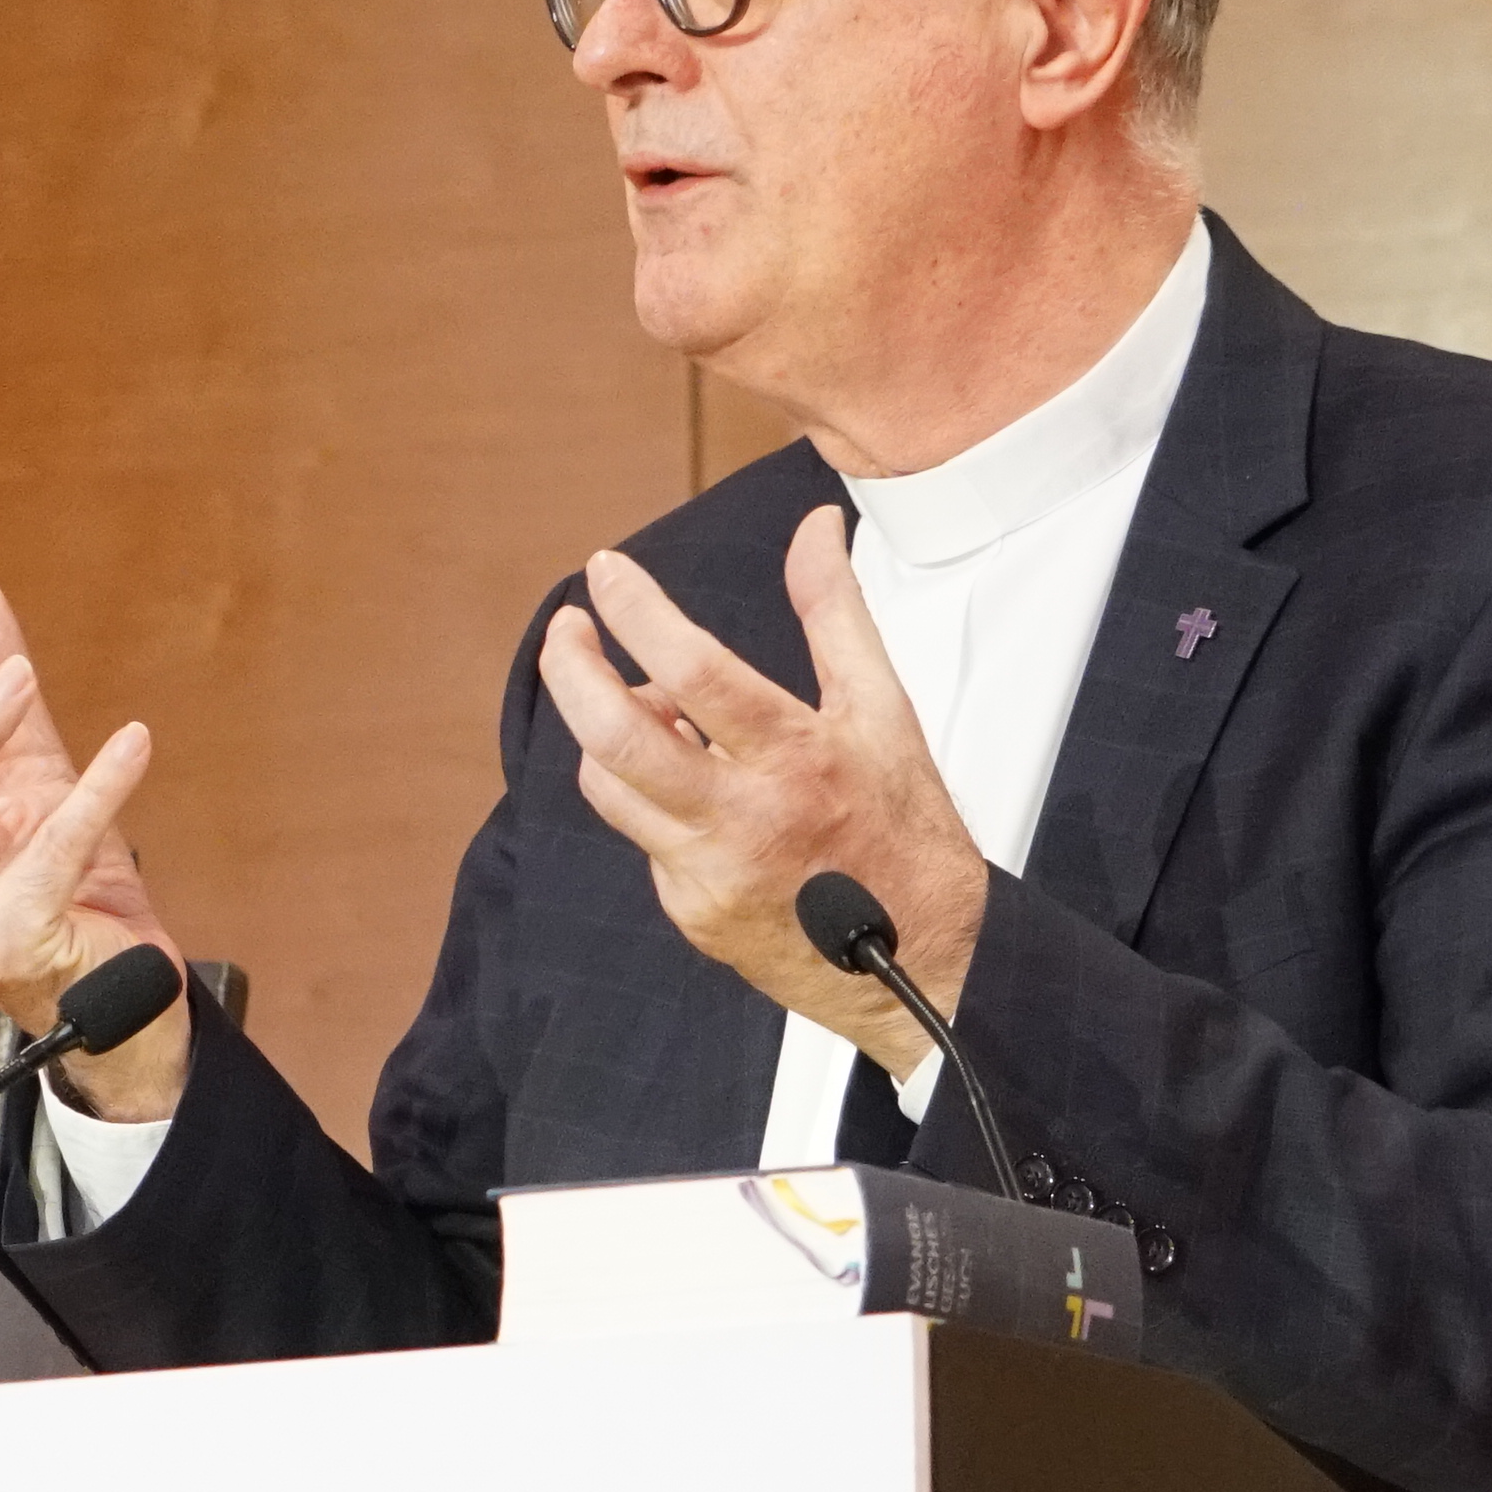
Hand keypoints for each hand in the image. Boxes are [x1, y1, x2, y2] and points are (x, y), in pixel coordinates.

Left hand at [534, 508, 988, 1067]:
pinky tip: (696, 790)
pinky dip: (653, 797)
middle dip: (571, 672)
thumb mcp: (883, 710)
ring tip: (652, 710)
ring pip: (612, 787)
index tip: (607, 572)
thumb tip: (814, 531)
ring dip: (610, 734)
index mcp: (798, 758)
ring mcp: (709, 872)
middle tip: (568, 630)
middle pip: (617, 740)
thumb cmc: (904, 829)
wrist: (924, 960)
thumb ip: (836, 613)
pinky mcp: (691, 911)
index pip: (693, 671)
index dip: (636, 613)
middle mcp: (745, 819)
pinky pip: (643, 836)